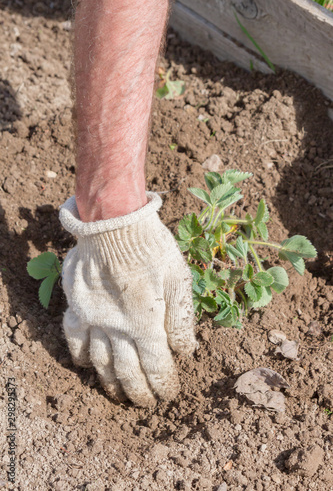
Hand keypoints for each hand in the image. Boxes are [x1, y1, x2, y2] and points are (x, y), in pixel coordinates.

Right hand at [59, 192, 196, 406]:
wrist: (115, 223)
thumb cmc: (152, 247)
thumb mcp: (179, 277)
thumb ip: (182, 318)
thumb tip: (186, 351)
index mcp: (146, 322)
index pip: (157, 366)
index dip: (164, 385)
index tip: (169, 394)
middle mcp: (118, 327)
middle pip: (128, 372)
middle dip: (140, 392)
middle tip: (146, 403)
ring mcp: (94, 318)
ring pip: (101, 363)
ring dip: (111, 384)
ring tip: (119, 396)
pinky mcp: (77, 306)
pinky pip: (73, 338)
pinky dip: (80, 356)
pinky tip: (87, 365)